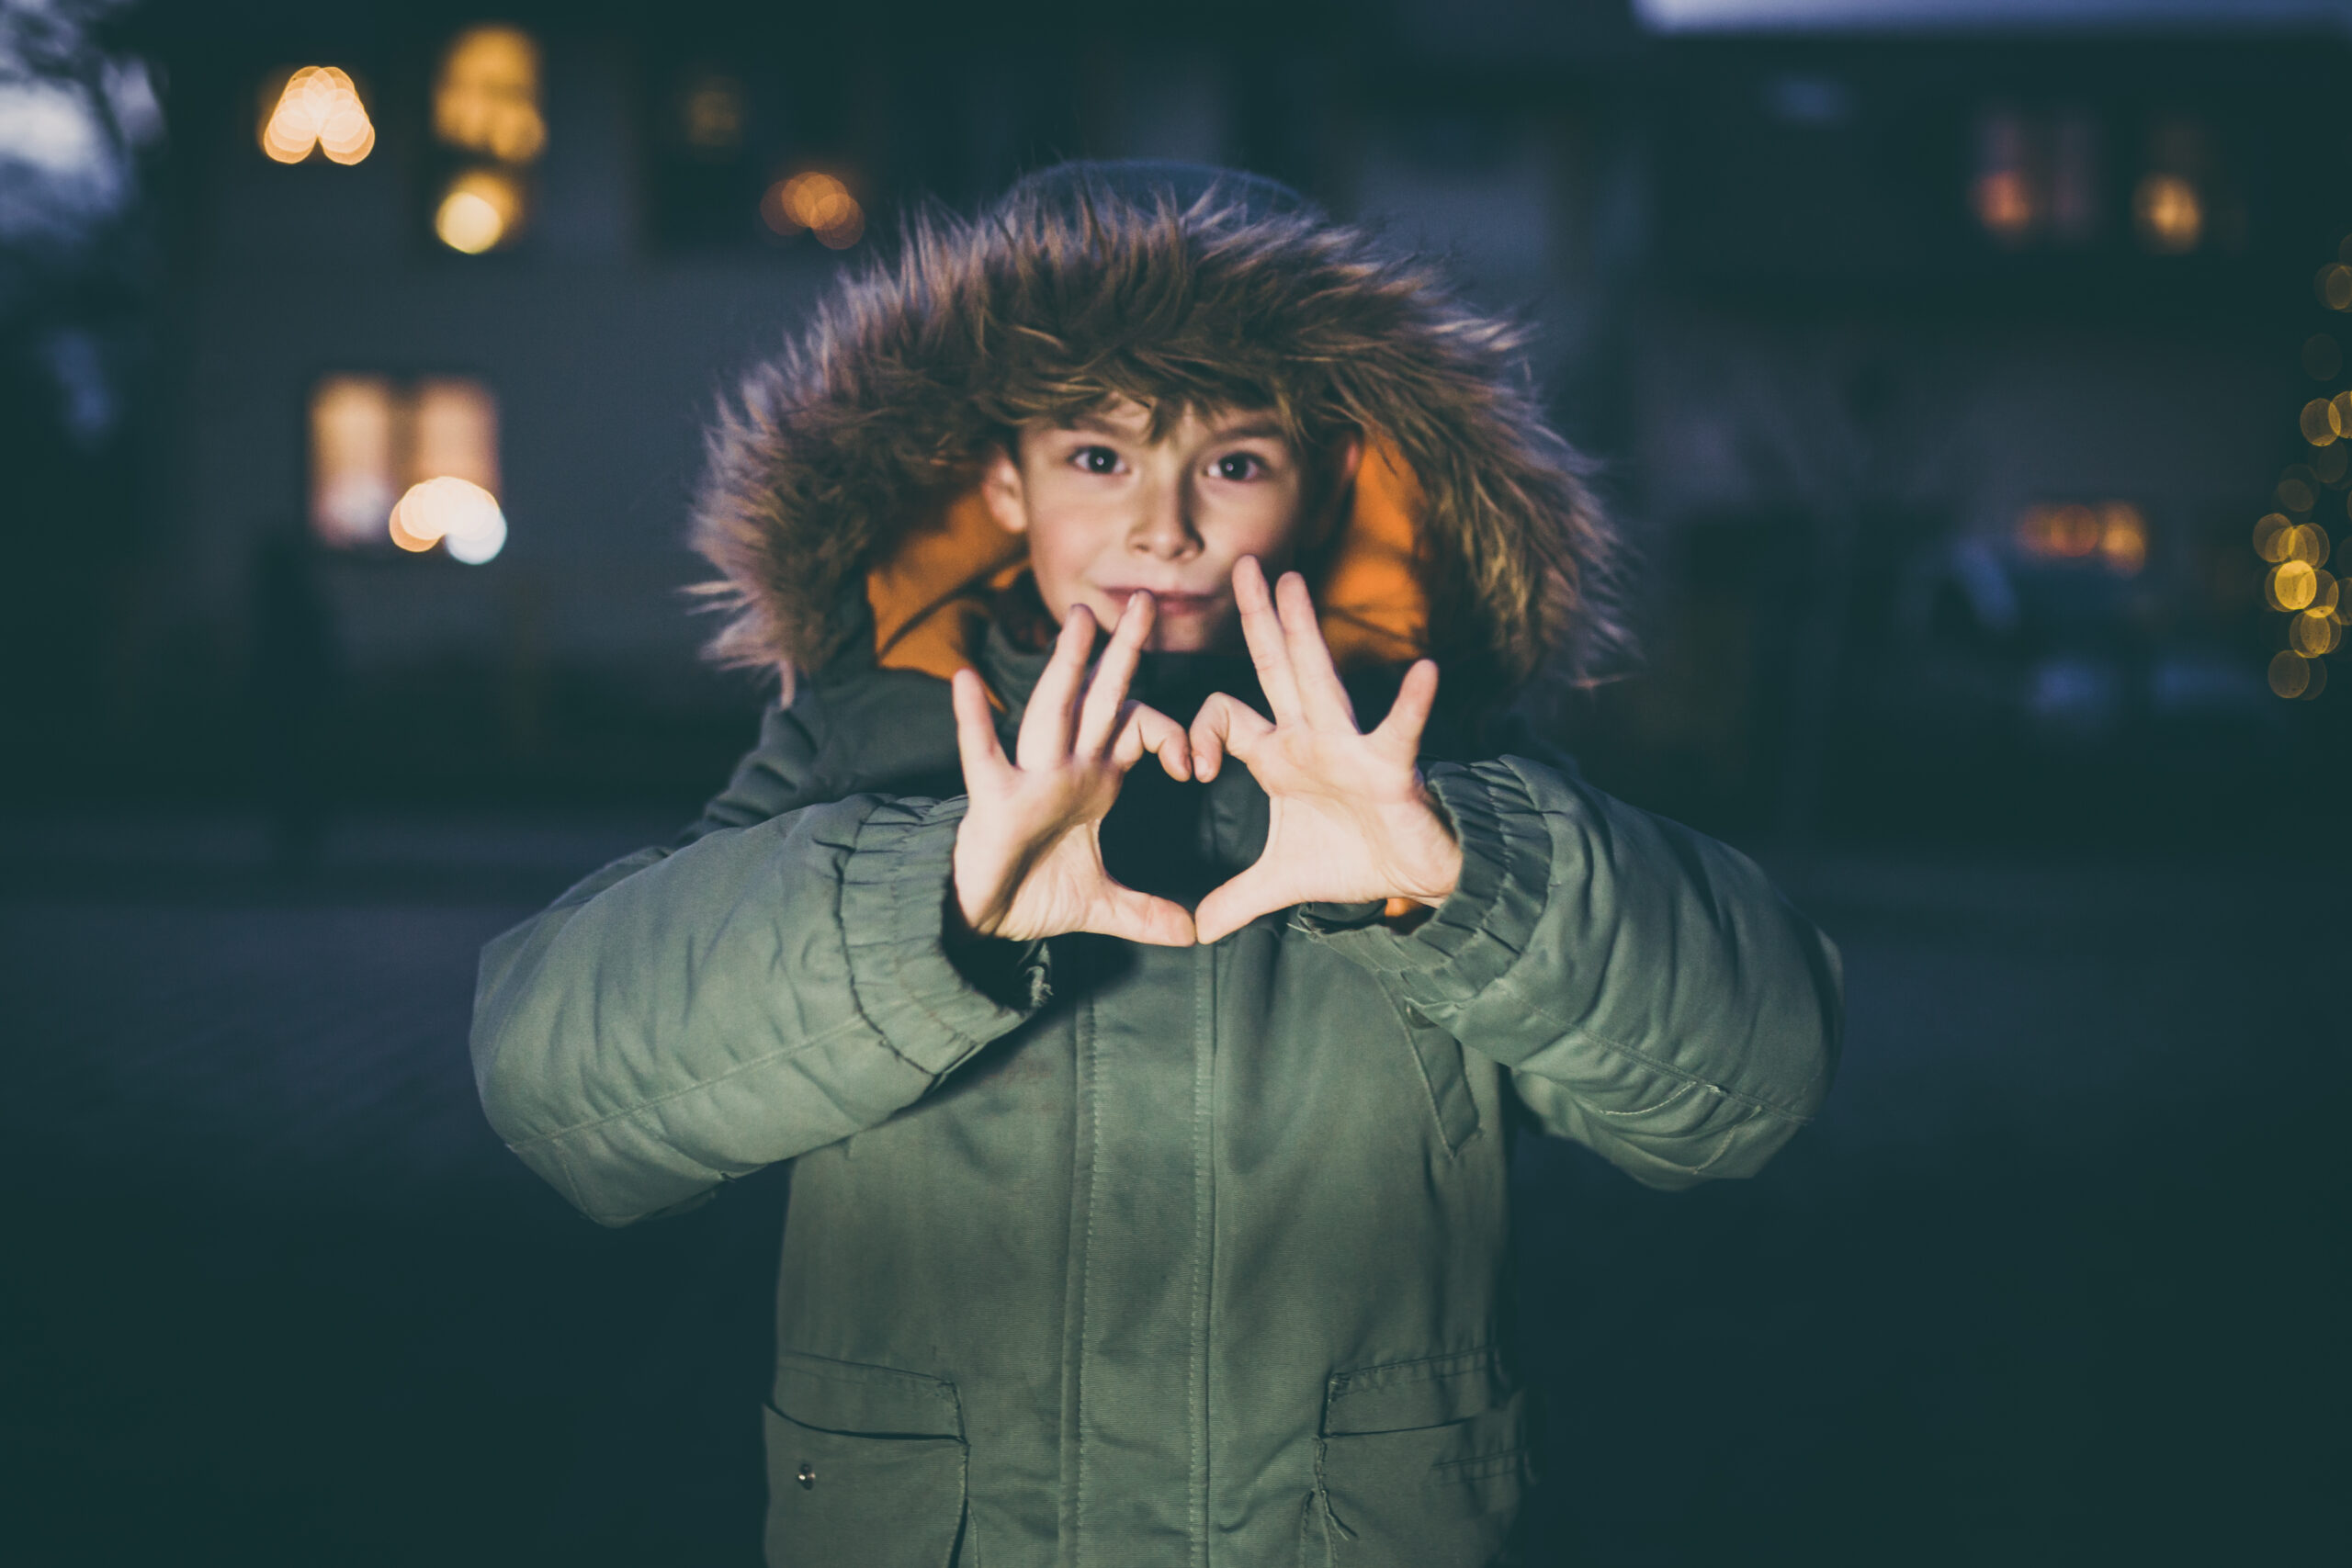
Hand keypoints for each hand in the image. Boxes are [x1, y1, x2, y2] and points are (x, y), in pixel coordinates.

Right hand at [951, 593, 1195, 945]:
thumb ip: (1146, 913)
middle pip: (1099, 699)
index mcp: (1094, 780)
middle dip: (1123, 654)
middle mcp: (1064, 766)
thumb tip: (1192, 935)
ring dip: (1064, 667)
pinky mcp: (992, 800)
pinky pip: (982, 754)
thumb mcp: (1103, 905)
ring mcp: (1027, 777)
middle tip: (1146, 604)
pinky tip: (966, 681)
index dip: (1169, 734)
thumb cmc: (1035, 892)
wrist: (983, 916)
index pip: (1137, 729)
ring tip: (1078, 620)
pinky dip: (972, 720)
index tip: (1195, 768)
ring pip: (1051, 711)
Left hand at [1189, 558, 1461, 944]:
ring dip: (1304, 632)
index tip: (1189, 771)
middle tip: (1243, 564)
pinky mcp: (1391, 766)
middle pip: (1274, 668)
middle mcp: (1310, 738)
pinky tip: (1424, 672)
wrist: (1417, 873)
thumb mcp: (1281, 882)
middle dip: (1257, 618)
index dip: (1197, 734)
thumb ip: (1236, 899)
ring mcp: (1350, 746)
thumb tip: (1196, 931)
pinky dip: (1412, 703)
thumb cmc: (1355, 859)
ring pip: (1319, 680)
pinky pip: (1400, 729)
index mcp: (1280, 756)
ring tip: (1294, 583)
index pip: (1225, 718)